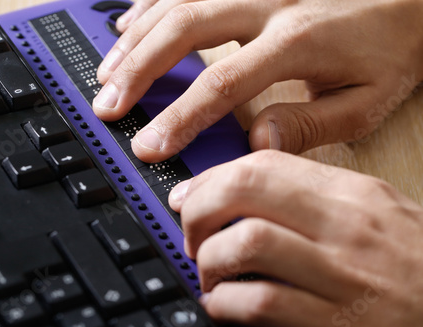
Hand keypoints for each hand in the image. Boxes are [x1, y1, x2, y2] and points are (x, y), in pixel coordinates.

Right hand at [92, 0, 422, 162]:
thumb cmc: (388, 49)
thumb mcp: (365, 100)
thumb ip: (310, 124)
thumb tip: (258, 143)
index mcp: (295, 41)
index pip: (222, 83)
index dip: (179, 117)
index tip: (150, 144)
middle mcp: (267, 4)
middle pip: (184, 31)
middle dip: (139, 72)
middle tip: (109, 105)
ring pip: (177, 4)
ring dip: (136, 41)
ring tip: (106, 74)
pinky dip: (151, 5)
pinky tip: (129, 26)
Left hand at [167, 150, 422, 326]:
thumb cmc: (413, 265)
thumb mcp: (373, 213)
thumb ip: (310, 199)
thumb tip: (242, 194)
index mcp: (351, 195)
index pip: (263, 164)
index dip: (211, 178)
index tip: (190, 196)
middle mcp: (344, 227)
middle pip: (244, 191)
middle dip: (199, 210)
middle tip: (191, 233)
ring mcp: (341, 277)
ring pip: (245, 243)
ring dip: (209, 259)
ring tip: (209, 272)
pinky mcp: (335, 325)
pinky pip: (261, 303)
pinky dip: (226, 304)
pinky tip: (225, 305)